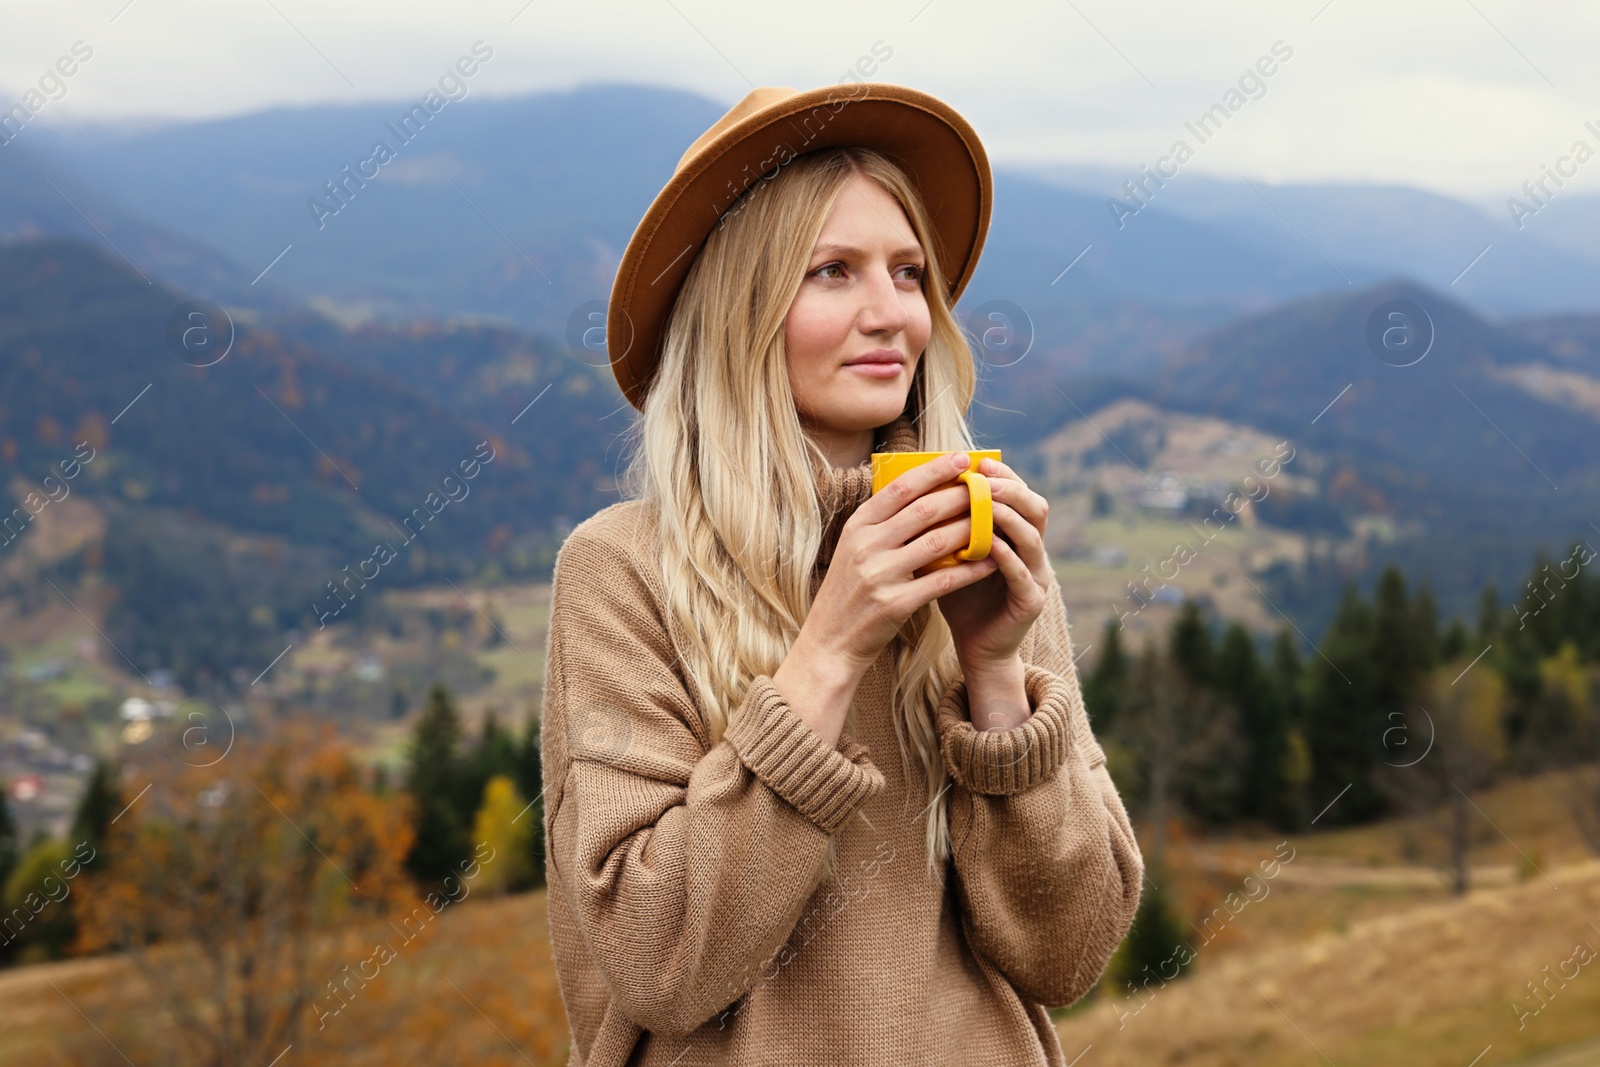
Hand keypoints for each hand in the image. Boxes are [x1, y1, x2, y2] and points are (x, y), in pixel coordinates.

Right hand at [807, 450, 1002, 672]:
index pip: (901, 488)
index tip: (961, 458)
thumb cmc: (849, 592)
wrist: (830, 642)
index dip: (934, 470)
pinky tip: (990, 562)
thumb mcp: (855, 550)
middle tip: (987, 488)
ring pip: (938, 542)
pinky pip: (943, 580)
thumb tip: (923, 492)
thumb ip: (883, 524)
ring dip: (971, 529)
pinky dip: (970, 569)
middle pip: (924, 510)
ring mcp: (880, 575)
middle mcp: (866, 546)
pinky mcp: (895, 604)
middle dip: (961, 495)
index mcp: (857, 526)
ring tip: (994, 521)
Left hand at [934, 456, 1051, 671]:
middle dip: (1011, 490)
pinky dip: (1007, 558)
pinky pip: (1023, 574)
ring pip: (1032, 538)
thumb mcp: (948, 553)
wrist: (973, 645)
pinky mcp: (1032, 602)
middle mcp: (1032, 550)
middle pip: (1035, 508)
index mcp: (1015, 534)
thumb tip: (911, 487)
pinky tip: (990, 546)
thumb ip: (942, 525)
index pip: (1018, 493)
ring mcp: (1037, 576)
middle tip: (984, 479)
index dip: (1002, 476)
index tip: (977, 462)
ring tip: (986, 504)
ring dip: (1009, 519)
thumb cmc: (957, 594)